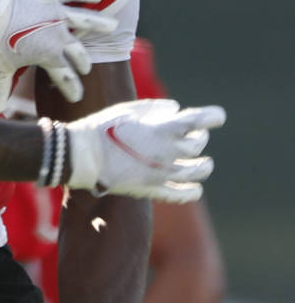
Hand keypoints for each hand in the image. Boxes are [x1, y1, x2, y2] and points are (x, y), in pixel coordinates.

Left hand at [0, 0, 116, 113]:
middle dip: (82, 62)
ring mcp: (55, 12)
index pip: (66, 77)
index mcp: (50, 55)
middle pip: (77, 52)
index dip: (72, 89)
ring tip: (113, 26)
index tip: (76, 97)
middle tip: (85, 68)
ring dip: (99, 24)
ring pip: (84, 20)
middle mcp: (58, 35)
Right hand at [65, 98, 224, 201]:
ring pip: (196, 172)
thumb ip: (154, 108)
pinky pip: (182, 194)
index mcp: (161, 129)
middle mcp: (167, 152)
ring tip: (205, 163)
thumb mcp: (127, 109)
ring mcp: (162, 174)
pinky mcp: (153, 190)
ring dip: (204, 166)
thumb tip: (176, 109)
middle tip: (198, 133)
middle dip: (200, 136)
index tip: (218, 115)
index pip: (196, 121)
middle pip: (196, 145)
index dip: (211, 116)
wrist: (84, 156)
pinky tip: (196, 189)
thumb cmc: (103, 127)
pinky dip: (192, 191)